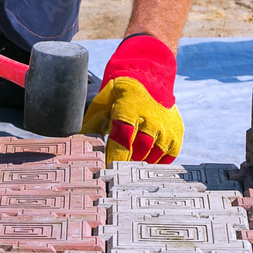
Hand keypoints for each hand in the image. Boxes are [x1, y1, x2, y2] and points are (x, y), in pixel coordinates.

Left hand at [80, 34, 182, 164]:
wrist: (149, 78)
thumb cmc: (120, 94)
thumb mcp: (102, 104)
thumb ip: (90, 125)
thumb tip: (75, 145)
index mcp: (130, 109)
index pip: (123, 140)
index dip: (114, 158)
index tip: (105, 172)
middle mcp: (152, 119)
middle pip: (138, 152)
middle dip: (125, 165)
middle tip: (114, 174)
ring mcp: (166, 127)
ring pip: (152, 157)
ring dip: (139, 164)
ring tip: (127, 166)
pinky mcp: (176, 134)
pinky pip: (166, 158)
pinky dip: (154, 162)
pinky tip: (144, 160)